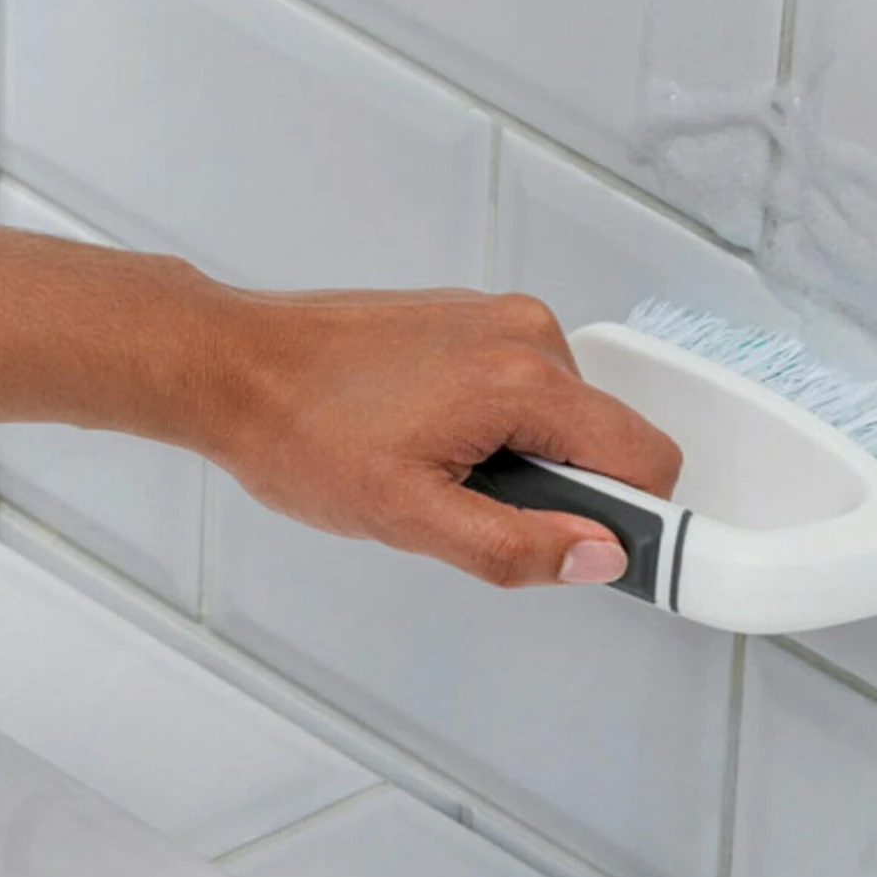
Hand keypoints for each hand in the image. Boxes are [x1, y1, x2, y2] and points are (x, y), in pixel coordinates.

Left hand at [201, 285, 682, 588]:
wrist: (231, 367)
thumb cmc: (300, 432)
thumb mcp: (409, 518)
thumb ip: (514, 546)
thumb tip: (600, 557)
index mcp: (525, 379)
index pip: (645, 458)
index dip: (634, 520)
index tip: (589, 552)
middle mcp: (526, 333)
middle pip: (607, 438)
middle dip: (563, 492)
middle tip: (471, 509)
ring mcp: (497, 319)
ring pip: (564, 418)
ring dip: (523, 461)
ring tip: (434, 472)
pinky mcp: (470, 319)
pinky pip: (524, 389)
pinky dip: (496, 428)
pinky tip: (426, 440)